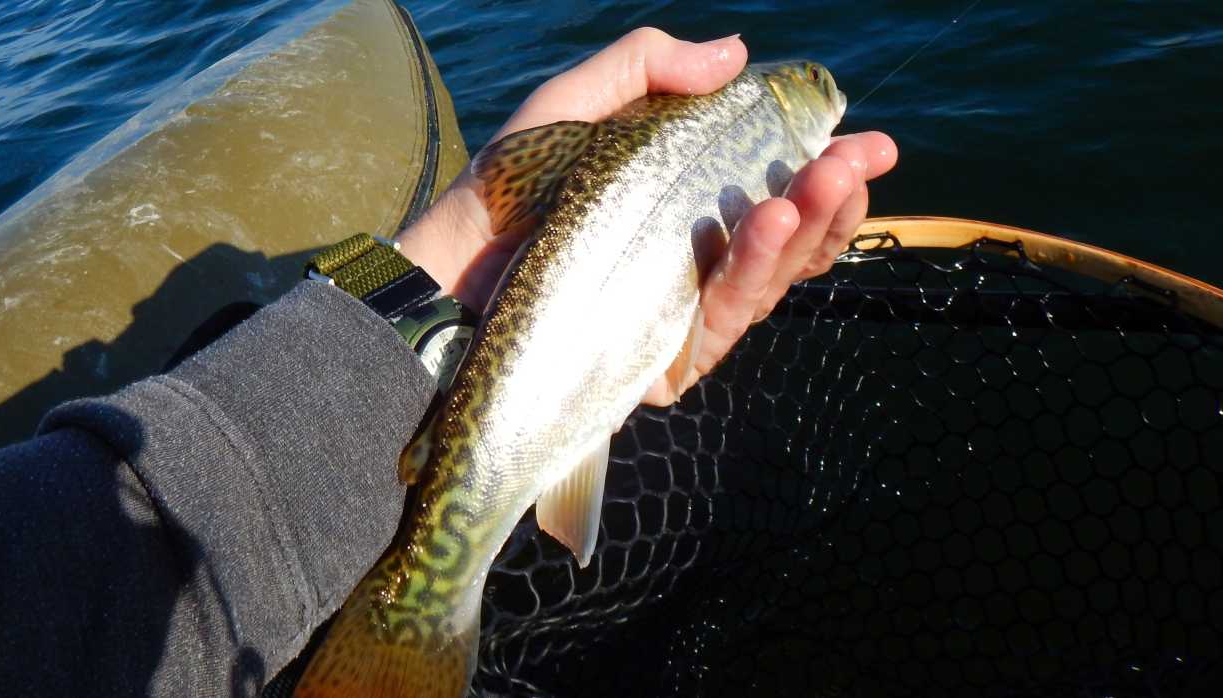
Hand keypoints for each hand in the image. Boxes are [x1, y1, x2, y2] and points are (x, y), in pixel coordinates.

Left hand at [395, 28, 897, 406]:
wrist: (450, 264)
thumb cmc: (509, 186)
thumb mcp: (576, 104)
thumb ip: (648, 68)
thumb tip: (738, 53)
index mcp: (684, 204)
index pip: (773, 192)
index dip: (822, 170)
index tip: (861, 138)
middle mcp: (693, 261)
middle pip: (787, 241)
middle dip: (832, 197)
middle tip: (864, 156)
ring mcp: (681, 313)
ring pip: (769, 280)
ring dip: (806, 229)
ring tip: (821, 184)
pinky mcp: (663, 359)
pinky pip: (725, 321)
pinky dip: (754, 271)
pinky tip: (774, 222)